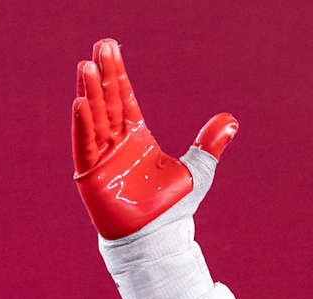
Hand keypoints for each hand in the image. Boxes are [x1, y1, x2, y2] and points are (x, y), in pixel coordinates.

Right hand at [71, 39, 237, 239]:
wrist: (158, 238)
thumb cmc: (174, 207)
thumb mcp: (198, 171)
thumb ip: (210, 145)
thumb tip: (232, 120)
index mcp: (137, 137)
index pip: (125, 98)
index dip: (119, 74)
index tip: (110, 47)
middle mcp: (116, 142)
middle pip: (108, 102)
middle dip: (104, 75)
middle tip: (101, 46)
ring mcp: (102, 157)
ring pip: (94, 118)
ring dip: (90, 93)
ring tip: (87, 67)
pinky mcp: (91, 174)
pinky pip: (86, 145)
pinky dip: (83, 125)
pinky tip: (81, 102)